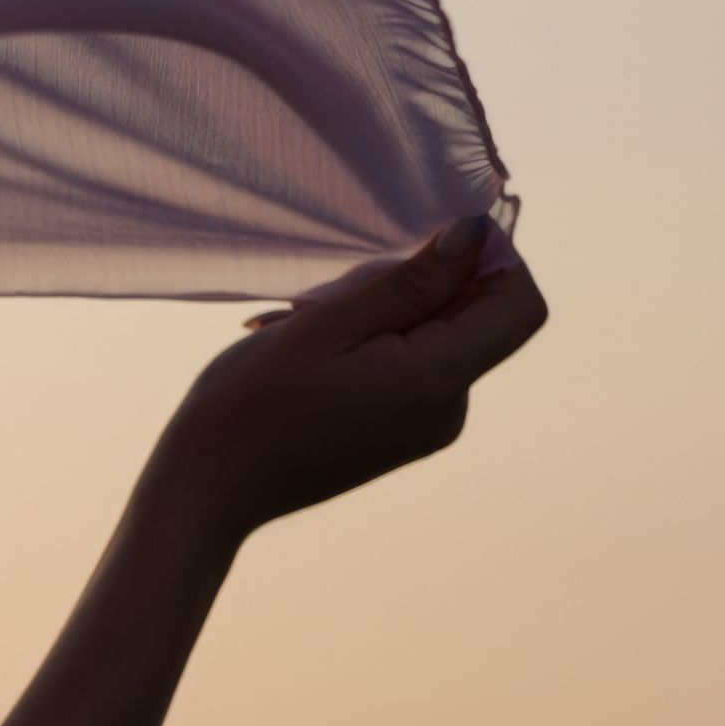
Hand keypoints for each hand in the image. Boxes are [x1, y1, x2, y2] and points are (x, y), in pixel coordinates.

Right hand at [138, 212, 547, 534]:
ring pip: (440, 340)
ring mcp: (426, 428)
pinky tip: (315, 352)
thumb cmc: (249, 405)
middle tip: (341, 288)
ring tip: (312, 323)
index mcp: (437, 382)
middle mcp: (449, 411)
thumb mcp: (327, 324)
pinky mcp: (402, 436)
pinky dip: (377, 344)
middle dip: (424, 285)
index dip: (493, 259)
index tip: (426, 242)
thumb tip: (475, 234)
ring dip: (389, 313)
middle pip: (478, 318)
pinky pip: (414, 369)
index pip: (520, 304)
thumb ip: (410, 281)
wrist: (205, 492)